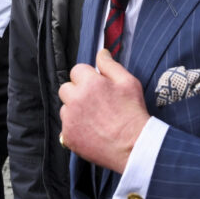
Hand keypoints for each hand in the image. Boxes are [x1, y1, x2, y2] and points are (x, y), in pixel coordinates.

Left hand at [58, 49, 150, 172]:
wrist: (134, 146)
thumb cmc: (133, 113)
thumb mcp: (129, 82)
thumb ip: (110, 65)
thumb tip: (101, 52)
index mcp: (89, 83)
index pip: (76, 70)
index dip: (87, 77)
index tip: (97, 86)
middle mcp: (75, 99)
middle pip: (66, 88)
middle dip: (77, 92)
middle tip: (95, 102)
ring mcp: (70, 119)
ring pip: (65, 108)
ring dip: (75, 110)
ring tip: (94, 119)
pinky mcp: (68, 136)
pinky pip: (66, 127)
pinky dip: (75, 128)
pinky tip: (91, 131)